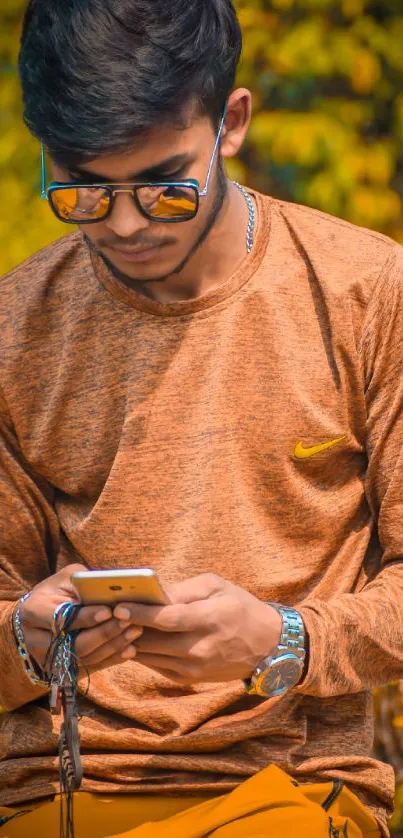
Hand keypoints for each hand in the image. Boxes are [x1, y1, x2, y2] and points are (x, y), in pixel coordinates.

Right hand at [19, 564, 142, 677]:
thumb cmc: (59, 591)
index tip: (108, 612)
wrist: (41, 616)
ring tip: (135, 631)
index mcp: (33, 611)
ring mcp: (49, 660)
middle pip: (74, 644)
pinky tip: (130, 649)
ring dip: (113, 646)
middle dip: (105, 633)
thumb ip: (85, 582)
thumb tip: (112, 588)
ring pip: (85, 658)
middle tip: (130, 621)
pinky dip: (112, 659)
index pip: (61, 618)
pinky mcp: (63, 671)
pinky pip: (91, 667)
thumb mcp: (67, 579)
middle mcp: (36, 640)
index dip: (85, 617)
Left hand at [113, 574, 281, 684]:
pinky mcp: (188, 678)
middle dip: (127, 627)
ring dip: (129, 642)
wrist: (266, 645)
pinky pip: (155, 665)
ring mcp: (193, 668)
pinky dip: (140, 653)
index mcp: (209, 619)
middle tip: (106, 613)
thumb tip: (154, 594)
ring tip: (112, 626)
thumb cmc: (239, 607)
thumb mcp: (217, 587)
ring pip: (149, 656)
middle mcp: (199, 648)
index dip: (140, 613)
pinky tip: (130, 640)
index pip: (167, 619)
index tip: (118, 606)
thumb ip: (185, 590)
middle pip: (152, 640)